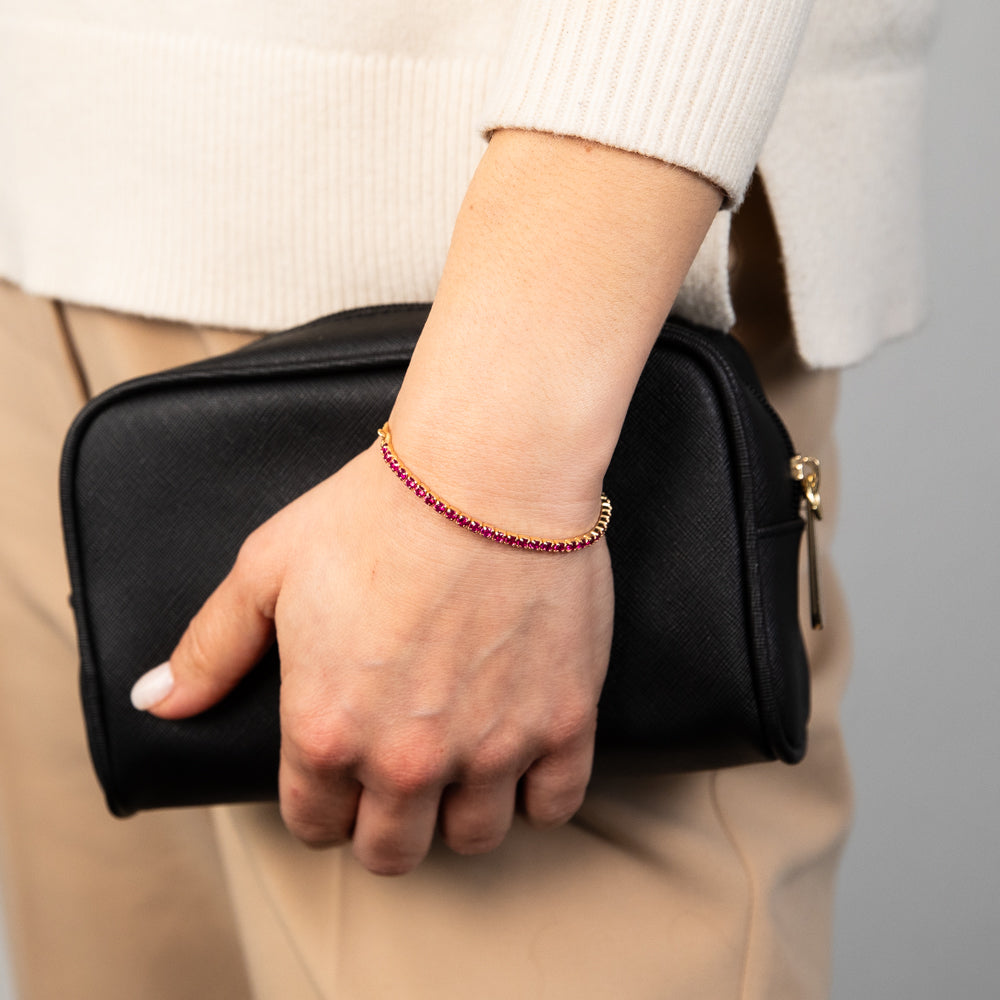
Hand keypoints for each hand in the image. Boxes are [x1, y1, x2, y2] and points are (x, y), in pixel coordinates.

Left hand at [133, 442, 613, 874]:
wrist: (486, 472)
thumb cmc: (375, 512)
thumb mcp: (268, 568)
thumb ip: (211, 648)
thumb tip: (156, 703)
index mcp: (326, 730)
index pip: (313, 823)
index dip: (321, 805)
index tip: (337, 780)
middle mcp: (406, 758)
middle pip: (392, 851)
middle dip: (384, 826)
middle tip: (396, 781)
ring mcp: (491, 746)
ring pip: (474, 837)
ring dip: (460, 815)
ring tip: (460, 769)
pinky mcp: (561, 721)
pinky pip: (557, 805)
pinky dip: (538, 794)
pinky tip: (522, 760)